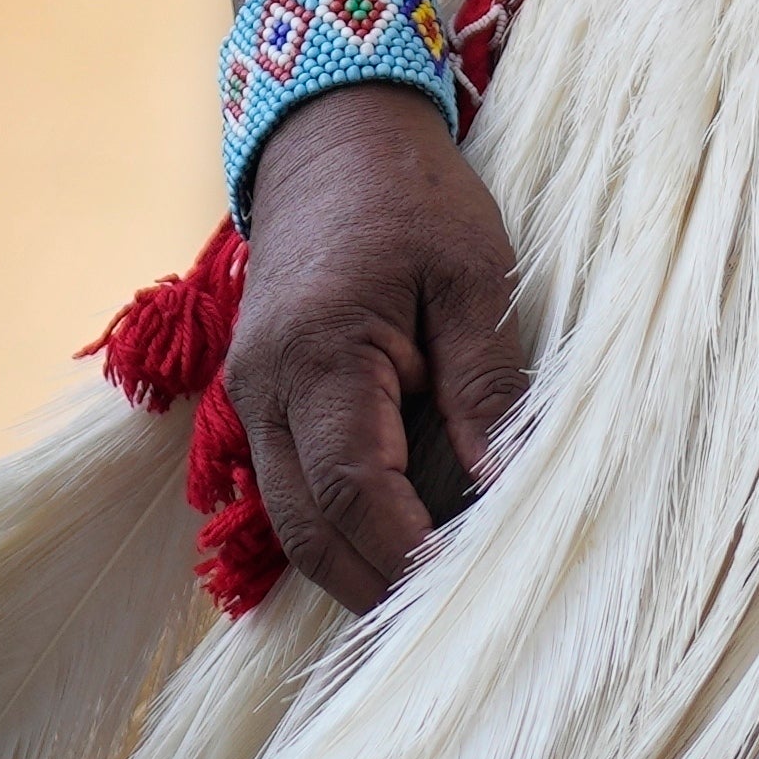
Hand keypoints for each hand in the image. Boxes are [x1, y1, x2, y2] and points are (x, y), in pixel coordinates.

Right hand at [225, 85, 528, 613]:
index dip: (405, 553)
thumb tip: (507, 491)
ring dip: (355, 566)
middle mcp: (263, 386)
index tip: (469, 592)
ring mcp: (251, 394)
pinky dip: (338, 529)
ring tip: (433, 603)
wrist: (331, 133)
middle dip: (375, 587)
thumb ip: (488, 387)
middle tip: (455, 625)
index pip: (350, 491)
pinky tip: (399, 546)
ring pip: (290, 519)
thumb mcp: (475, 277)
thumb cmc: (413, 195)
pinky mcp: (261, 396)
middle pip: (306, 528)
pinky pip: (289, 488)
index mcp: (317, 352)